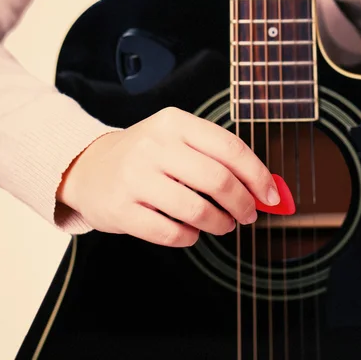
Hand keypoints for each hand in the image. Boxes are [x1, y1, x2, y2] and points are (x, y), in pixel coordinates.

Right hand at [57, 107, 279, 246]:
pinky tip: (191, 232)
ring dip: (220, 223)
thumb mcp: (178, 142)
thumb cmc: (146, 157)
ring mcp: (134, 178)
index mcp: (175, 123)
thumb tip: (266, 190)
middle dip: (243, 204)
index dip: (258, 176)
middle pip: (218, 180)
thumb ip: (218, 159)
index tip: (273, 196)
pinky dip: (190, 237)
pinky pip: (170, 233)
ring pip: (196, 210)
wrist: (88, 168)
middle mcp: (154, 146)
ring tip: (223, 225)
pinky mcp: (121, 210)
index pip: (230, 148)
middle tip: (249, 215)